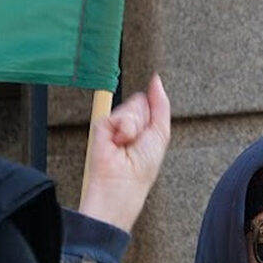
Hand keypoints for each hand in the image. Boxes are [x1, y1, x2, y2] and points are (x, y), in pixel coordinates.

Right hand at [78, 75, 171, 232]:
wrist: (122, 182)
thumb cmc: (142, 167)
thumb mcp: (160, 132)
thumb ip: (160, 104)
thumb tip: (156, 80)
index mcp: (145, 126)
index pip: (150, 102)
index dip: (152, 108)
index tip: (150, 124)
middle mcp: (129, 124)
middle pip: (140, 101)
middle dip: (144, 120)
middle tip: (140, 139)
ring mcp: (115, 124)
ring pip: (130, 107)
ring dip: (134, 126)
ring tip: (129, 143)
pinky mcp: (101, 126)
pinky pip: (117, 115)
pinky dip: (123, 128)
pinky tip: (119, 142)